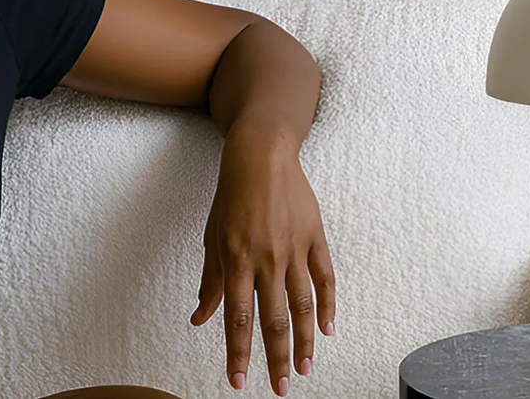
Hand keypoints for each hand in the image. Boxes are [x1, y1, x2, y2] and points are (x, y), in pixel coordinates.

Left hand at [190, 124, 335, 392]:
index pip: (237, 318)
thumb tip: (200, 320)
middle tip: (280, 388)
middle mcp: (267, 258)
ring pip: (303, 306)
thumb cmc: (232, 196)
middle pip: (273, 320)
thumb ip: (210, 281)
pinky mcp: (315, 237)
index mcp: (237, 259)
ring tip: (304, 369)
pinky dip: (328, 306)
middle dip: (276, 359)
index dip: (238, 352)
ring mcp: (294, 248)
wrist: (262, 154)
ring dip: (304, 342)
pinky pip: (325, 278)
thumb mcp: (213, 237)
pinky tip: (327, 330)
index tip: (238, 380)